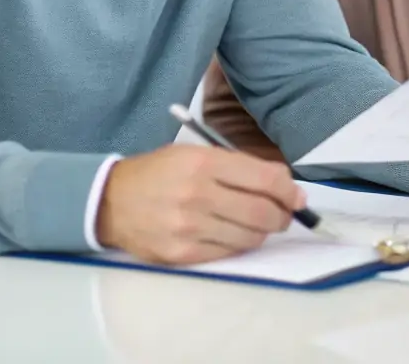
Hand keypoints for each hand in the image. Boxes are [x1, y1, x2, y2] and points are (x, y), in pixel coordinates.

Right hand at [94, 144, 301, 264]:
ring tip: (255, 223)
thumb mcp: (197, 154)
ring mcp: (188, 228)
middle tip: (283, 214)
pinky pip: (228, 253)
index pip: (265, 180)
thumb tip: (286, 185)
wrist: (112, 201)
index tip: (296, 196)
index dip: (288, 190)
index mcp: (204, 163)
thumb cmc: (161, 173)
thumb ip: (241, 166)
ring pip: (249, 237)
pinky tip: (232, 233)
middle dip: (282, 215)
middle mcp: (197, 195)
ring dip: (262, 232)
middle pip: (262, 213)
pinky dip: (239, 244)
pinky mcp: (181, 254)